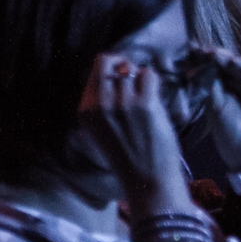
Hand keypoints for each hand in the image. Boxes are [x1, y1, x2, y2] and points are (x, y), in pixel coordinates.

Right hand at [78, 53, 187, 205]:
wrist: (148, 180)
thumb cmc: (127, 156)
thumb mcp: (100, 129)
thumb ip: (102, 103)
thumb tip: (117, 72)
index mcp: (86, 110)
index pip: (94, 70)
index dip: (110, 69)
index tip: (121, 78)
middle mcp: (100, 103)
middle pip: (108, 61)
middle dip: (122, 64)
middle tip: (133, 77)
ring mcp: (122, 102)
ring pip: (131, 69)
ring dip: (140, 77)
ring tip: (145, 95)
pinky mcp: (145, 104)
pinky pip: (149, 75)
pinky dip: (153, 81)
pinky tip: (154, 96)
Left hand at [196, 49, 240, 173]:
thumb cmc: (230, 132)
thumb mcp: (214, 104)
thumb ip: (210, 83)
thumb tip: (202, 61)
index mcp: (223, 85)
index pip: (211, 66)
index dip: (200, 59)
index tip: (186, 53)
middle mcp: (239, 81)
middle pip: (225, 61)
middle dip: (211, 54)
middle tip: (198, 50)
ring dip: (227, 57)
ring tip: (213, 55)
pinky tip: (233, 62)